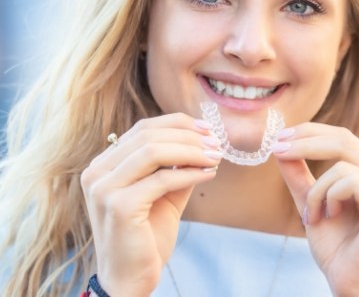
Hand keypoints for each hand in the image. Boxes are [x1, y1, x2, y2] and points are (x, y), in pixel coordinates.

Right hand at [80, 113, 221, 296]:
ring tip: (215, 156)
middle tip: (216, 143)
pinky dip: (190, 173)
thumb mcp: (164, 193)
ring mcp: (104, 188)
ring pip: (154, 151)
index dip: (177, 124)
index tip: (207, 129)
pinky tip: (209, 174)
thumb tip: (204, 141)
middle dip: (188, 136)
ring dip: (191, 150)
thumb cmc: (147, 236)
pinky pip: (163, 179)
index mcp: (104, 165)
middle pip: (148, 135)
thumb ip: (177, 166)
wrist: (130, 280)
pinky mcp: (119, 206)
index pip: (142, 128)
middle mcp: (97, 172)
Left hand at [273, 123, 358, 296]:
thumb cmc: (334, 244)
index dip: (310, 132)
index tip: (279, 137)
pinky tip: (329, 216)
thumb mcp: (309, 200)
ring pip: (342, 164)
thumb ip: (298, 174)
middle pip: (344, 140)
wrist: (347, 281)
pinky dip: (329, 197)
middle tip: (278, 150)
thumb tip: (280, 145)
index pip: (343, 137)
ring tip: (313, 215)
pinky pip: (351, 182)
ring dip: (316, 190)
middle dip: (304, 143)